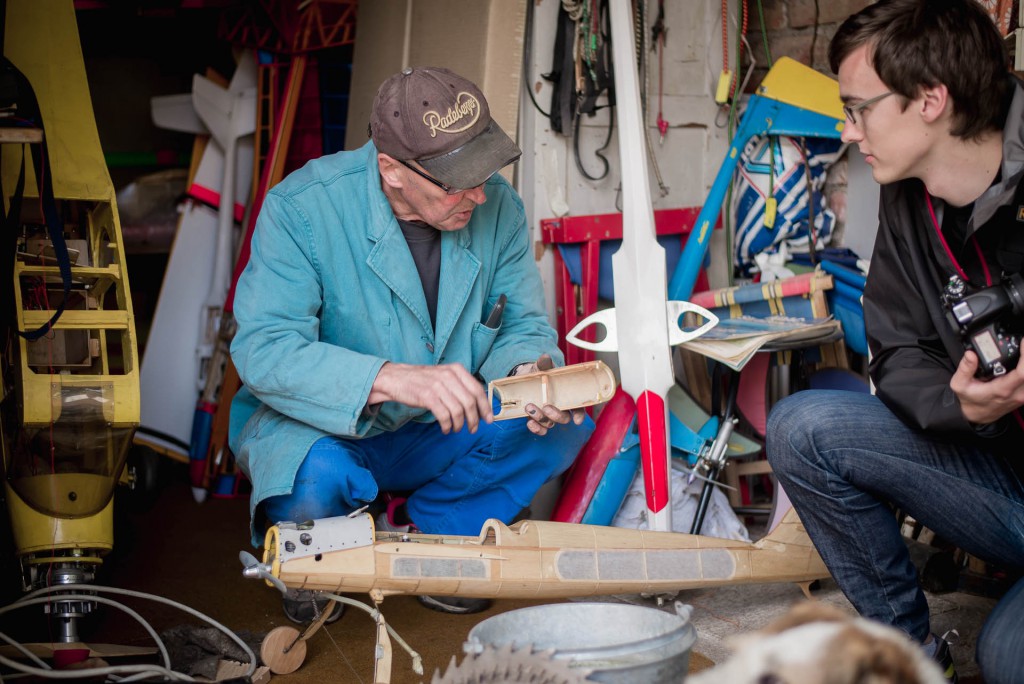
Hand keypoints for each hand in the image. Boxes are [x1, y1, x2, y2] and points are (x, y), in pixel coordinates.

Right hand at [369, 362, 492, 433]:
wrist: (396, 378)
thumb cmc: (422, 380)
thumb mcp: (444, 376)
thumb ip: (460, 386)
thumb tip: (479, 406)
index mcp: (456, 370)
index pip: (477, 390)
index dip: (485, 406)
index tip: (489, 419)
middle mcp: (448, 376)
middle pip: (470, 402)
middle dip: (474, 419)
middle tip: (473, 429)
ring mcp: (437, 386)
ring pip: (458, 410)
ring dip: (460, 424)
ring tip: (457, 429)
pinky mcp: (427, 397)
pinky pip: (444, 416)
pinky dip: (448, 425)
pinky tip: (446, 429)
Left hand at [513, 353, 586, 435]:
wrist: (527, 377)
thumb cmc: (541, 373)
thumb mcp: (543, 367)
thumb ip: (544, 364)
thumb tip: (545, 357)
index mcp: (567, 396)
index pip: (578, 407)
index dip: (580, 415)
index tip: (577, 420)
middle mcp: (560, 408)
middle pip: (564, 418)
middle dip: (556, 415)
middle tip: (545, 406)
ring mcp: (549, 415)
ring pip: (550, 424)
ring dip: (540, 418)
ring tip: (529, 407)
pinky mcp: (537, 419)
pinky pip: (540, 429)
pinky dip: (535, 429)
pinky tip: (529, 422)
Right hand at [950, 351, 1023, 423]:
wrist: (976, 415)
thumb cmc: (969, 399)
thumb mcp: (959, 384)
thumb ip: (965, 368)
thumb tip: (971, 354)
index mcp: (1001, 389)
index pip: (1022, 372)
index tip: (1023, 343)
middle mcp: (1016, 394)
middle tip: (1022, 345)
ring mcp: (1022, 396)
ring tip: (1021, 352)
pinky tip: (1021, 363)